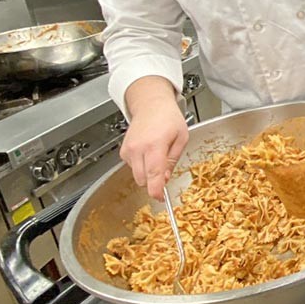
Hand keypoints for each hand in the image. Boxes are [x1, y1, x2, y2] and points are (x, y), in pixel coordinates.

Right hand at [121, 78, 187, 200]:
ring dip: (148, 173)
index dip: (156, 189)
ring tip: (157, 155)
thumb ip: (173, 160)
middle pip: (143, 179)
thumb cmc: (169, 118)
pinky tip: (148, 152)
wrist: (151, 105)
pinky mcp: (123, 151)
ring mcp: (128, 150)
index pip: (153, 173)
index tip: (160, 198)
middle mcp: (138, 148)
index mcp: (155, 145)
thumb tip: (165, 179)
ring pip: (137, 175)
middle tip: (165, 170)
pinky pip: (132, 167)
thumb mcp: (181, 138)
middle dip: (154, 181)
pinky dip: (141, 166)